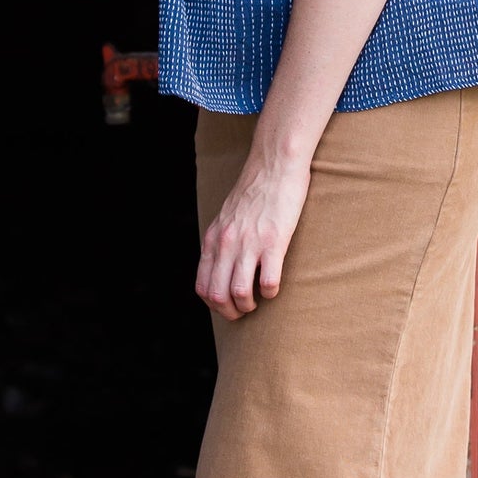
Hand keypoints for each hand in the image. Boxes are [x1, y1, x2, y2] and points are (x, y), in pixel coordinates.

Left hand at [196, 148, 309, 321]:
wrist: (275, 165)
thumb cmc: (255, 190)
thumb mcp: (227, 216)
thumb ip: (221, 240)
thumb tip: (221, 264)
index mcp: (214, 239)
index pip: (202, 285)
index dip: (213, 304)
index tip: (228, 305)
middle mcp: (227, 243)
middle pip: (217, 295)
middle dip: (230, 312)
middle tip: (243, 311)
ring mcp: (249, 243)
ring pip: (239, 293)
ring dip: (248, 305)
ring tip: (258, 302)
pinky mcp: (274, 241)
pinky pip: (268, 282)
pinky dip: (270, 293)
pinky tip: (274, 286)